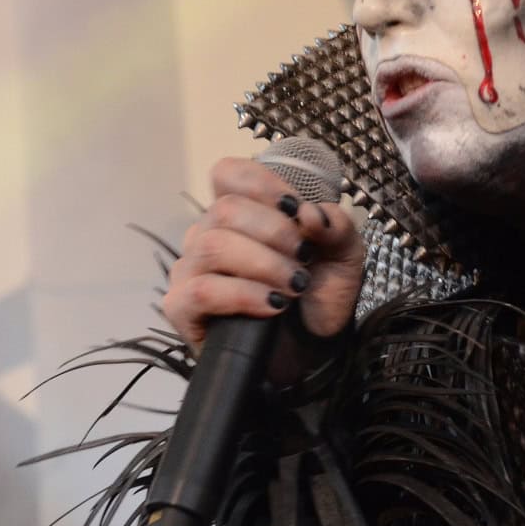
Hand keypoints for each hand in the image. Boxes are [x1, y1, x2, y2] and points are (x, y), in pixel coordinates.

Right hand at [162, 156, 364, 367]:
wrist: (312, 352)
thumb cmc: (318, 297)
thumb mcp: (343, 255)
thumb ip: (335, 226)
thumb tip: (310, 214)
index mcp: (240, 213)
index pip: (227, 173)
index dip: (262, 185)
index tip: (295, 210)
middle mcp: (208, 235)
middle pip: (225, 209)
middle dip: (274, 232)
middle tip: (303, 259)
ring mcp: (191, 270)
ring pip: (213, 246)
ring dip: (264, 264)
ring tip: (294, 286)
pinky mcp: (182, 307)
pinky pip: (202, 290)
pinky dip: (243, 295)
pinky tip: (272, 306)